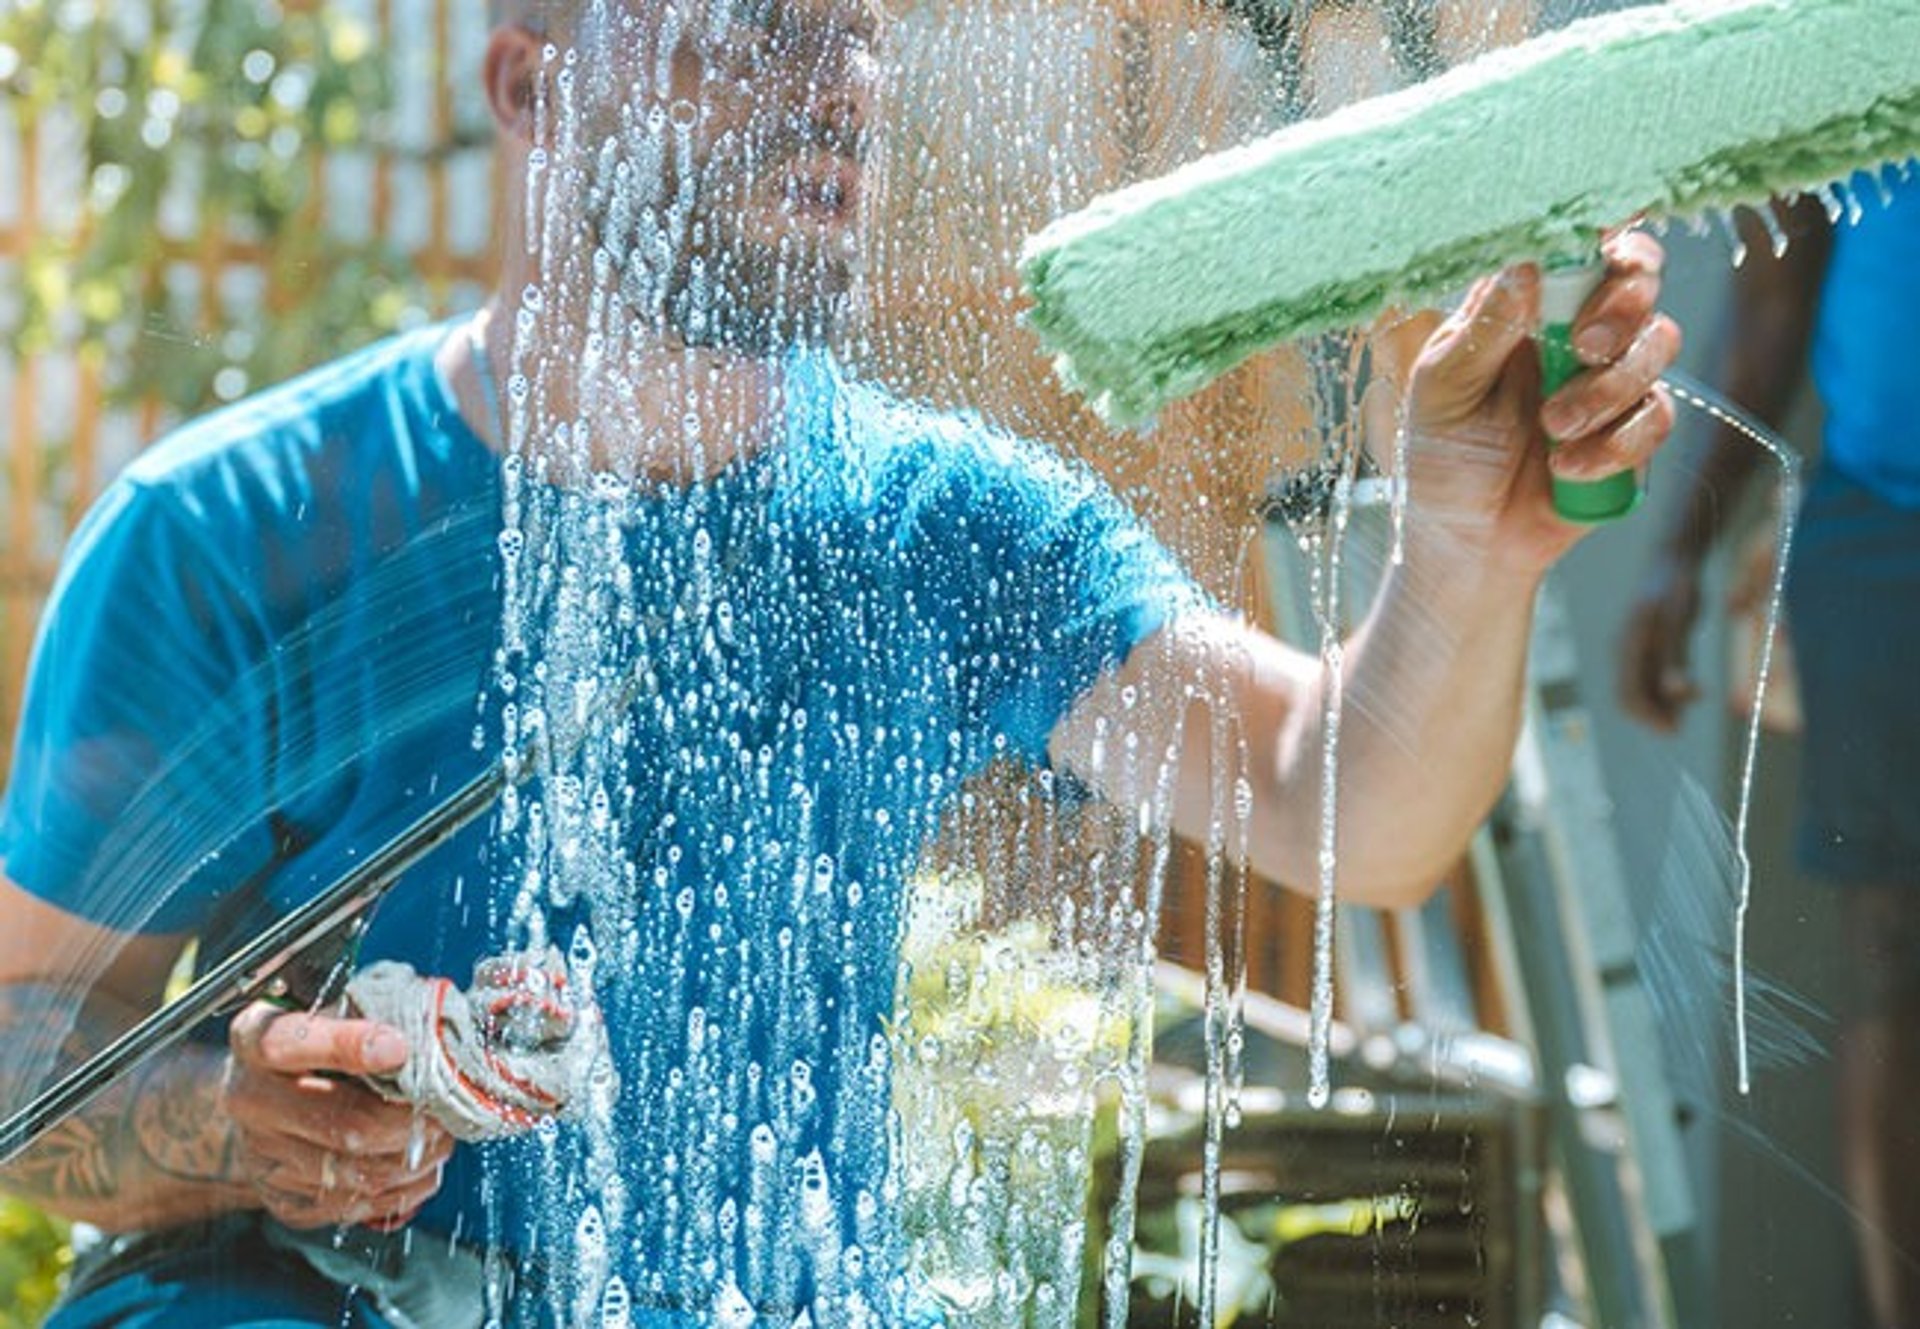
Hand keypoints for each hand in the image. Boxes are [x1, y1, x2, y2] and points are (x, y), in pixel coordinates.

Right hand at [223, 1002, 454, 1230]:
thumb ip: (368, 1012)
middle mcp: (251, 1102)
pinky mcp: (285, 1201)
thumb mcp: (324, 1013)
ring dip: (415, 1158)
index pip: (291, 1044)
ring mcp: (264, 1158)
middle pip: (344, 1123)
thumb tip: (432, 1023)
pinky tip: (420, 1167)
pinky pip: (356, 1205)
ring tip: (440, 1138)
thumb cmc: (309, 1050)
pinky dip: (402, 1189)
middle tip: (446, 1110)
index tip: (399, 1047)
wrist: (256, 1106)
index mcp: (255, 1042)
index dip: (347, 1046)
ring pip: (357, 1172)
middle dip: (410, 1121)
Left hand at [1397, 231, 1681, 578]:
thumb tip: (1526, 264)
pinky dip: (1616, 443)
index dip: (1603, 233)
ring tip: (1552, 428)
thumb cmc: (1442, 456)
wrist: (1465, 541)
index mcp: (1524, 304)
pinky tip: (1569, 467)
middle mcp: (1574, 329)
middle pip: (1638, 278)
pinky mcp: (1634, 430)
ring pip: (1657, 344)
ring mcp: (1609, 377)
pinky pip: (1659, 415)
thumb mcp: (1443, 387)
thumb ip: (1485, 327)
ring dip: (1608, 389)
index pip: (1578, 244)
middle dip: (1622, 307)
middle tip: (1583, 348)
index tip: (1603, 246)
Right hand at [1618, 549, 1703, 731]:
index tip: (1674, 730)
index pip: (1628, 695)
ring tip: (1694, 698)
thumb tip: (1678, 692)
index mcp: (1629, 646)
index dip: (1649, 718)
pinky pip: (1648, 675)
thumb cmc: (1678, 590)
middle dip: (1655, 713)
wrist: (1672, 561)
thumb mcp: (1680, 623)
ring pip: (1641, 687)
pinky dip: (1666, 687)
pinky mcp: (1641, 644)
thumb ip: (1676, 658)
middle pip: (1631, 695)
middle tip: (1681, 723)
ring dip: (1663, 701)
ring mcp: (1631, 647)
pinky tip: (1690, 687)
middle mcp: (1624, 650)